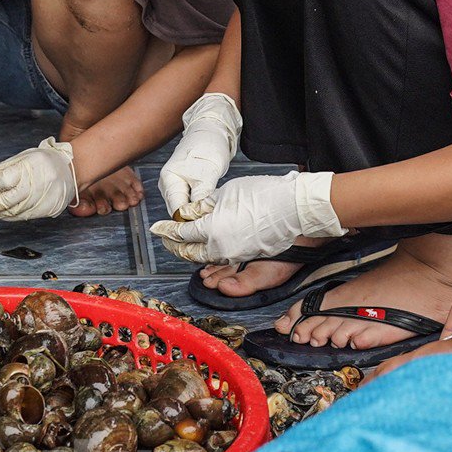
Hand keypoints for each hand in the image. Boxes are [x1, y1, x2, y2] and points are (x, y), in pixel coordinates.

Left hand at [0, 138, 76, 220]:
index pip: (2, 183)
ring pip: (12, 212)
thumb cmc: (44, 161)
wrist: (70, 170)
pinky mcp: (46, 210)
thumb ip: (2, 170)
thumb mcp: (22, 158)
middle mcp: (36, 185)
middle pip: (5, 201)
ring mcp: (42, 200)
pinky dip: (8, 217)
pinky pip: (22, 217)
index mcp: (28, 168)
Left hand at [149, 171, 343, 263]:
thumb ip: (203, 207)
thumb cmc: (263, 195)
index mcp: (212, 229)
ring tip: (182, 242)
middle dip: (175, 245)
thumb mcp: (226, 194)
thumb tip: (188, 214)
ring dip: (191, 250)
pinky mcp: (247, 255)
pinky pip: (221, 257)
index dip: (167, 230)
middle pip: (190, 252)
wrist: (294, 208)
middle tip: (166, 238)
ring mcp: (235, 254)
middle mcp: (221, 247)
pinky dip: (209, 253)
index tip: (157, 228)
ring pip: (205, 257)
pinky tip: (206, 245)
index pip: (181, 233)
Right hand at [159, 93, 241, 218]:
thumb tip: (198, 217)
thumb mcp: (207, 172)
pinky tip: (211, 210)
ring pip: (184, 208)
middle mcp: (168, 184)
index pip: (176, 210)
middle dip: (193, 220)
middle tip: (212, 227)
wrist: (213, 130)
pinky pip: (190, 202)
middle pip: (178, 212)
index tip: (206, 229)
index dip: (190, 222)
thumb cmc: (208, 146)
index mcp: (169, 179)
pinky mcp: (185, 185)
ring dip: (197, 214)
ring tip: (213, 219)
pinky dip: (200, 207)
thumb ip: (201, 196)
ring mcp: (176, 185)